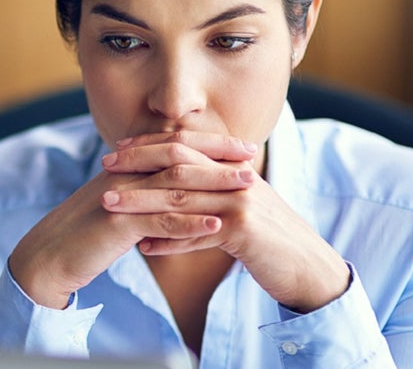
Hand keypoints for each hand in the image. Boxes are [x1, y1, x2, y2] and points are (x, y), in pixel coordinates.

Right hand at [7, 132, 255, 308]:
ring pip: (174, 184)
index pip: (173, 145)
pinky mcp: (117, 224)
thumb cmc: (84, 234)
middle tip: (252, 159)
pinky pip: (159, 221)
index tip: (241, 147)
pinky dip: (190, 223)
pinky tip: (217, 226)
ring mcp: (120, 197)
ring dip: (214, 185)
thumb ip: (143, 192)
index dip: (209, 143)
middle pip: (178, 156)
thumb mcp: (116, 205)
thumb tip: (173, 188)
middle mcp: (123, 174)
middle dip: (218, 156)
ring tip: (248, 189)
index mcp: (125, 167)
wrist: (48, 255)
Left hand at [101, 131, 349, 312]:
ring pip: (181, 197)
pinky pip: (196, 233)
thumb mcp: (235, 209)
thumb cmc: (267, 240)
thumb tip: (166, 199)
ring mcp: (241, 202)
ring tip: (109, 205)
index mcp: (232, 167)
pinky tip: (143, 248)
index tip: (117, 150)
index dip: (149, 145)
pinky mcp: (244, 230)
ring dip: (141, 201)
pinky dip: (168, 240)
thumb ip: (206, 196)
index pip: (185, 146)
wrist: (308, 267)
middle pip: (178, 163)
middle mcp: (236, 177)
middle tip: (104, 166)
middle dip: (137, 163)